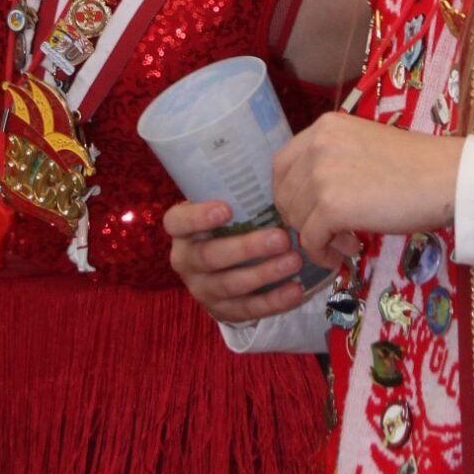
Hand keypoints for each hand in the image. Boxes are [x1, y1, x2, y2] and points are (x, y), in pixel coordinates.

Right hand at [166, 199, 315, 324]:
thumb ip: (240, 191)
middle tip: (281, 237)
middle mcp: (185, 260)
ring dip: (265, 274)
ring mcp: (202, 288)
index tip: (226, 208)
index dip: (197, 217)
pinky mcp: (221, 310)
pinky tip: (296, 290)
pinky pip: (247, 309)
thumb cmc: (232, 222)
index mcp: (182, 230)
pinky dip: (273, 301)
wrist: (223, 266)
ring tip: (294, 261)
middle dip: (246, 248)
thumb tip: (278, 163)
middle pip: (209, 256)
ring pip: (230, 285)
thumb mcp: (227, 204)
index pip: (177, 222)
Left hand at [273, 115, 462, 260]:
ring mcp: (321, 175)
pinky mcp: (331, 206)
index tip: (307, 210)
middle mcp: (316, 145)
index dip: (289, 193)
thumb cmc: (417, 164)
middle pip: (284, 194)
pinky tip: (348, 251)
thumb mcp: (364, 146)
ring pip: (296, 219)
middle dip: (303, 219)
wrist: (447, 177)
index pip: (281, 165)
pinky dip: (323, 253)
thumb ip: (333, 161)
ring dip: (318, 237)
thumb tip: (310, 198)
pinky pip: (311, 240)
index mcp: (324, 127)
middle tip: (332, 231)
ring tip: (348, 240)